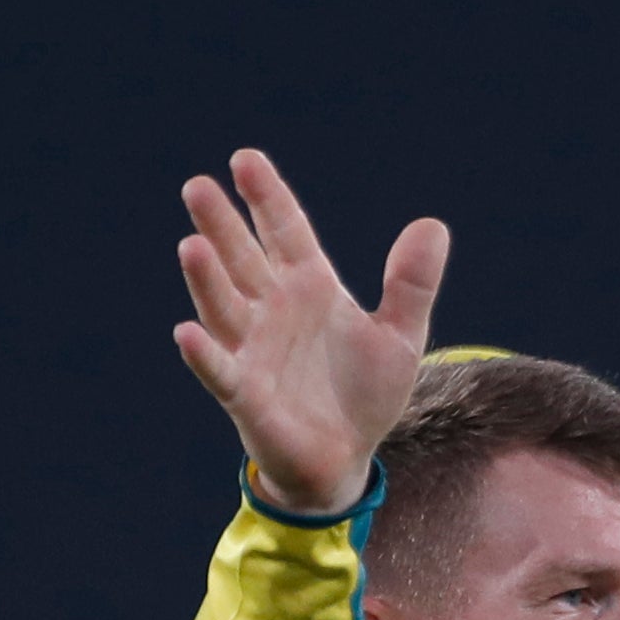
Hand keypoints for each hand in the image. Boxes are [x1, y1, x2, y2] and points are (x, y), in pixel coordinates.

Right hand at [172, 148, 447, 517]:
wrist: (346, 460)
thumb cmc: (362, 395)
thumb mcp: (400, 337)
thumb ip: (411, 284)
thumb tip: (433, 224)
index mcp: (309, 287)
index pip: (285, 231)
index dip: (266, 197)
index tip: (245, 159)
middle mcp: (273, 310)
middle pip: (243, 258)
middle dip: (222, 225)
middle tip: (198, 187)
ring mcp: (254, 350)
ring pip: (225, 306)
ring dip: (207, 280)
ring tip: (192, 244)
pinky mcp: (246, 395)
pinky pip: (221, 371)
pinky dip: (204, 354)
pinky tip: (186, 332)